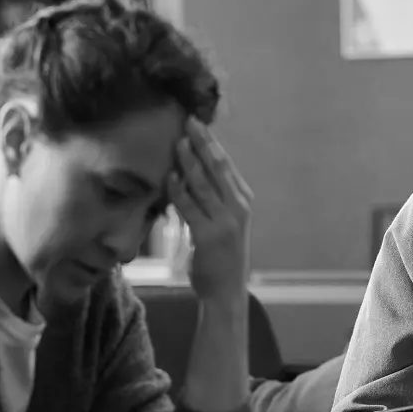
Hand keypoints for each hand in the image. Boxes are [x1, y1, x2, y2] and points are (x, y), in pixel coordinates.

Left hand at [169, 119, 252, 298]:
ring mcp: (226, 221)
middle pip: (219, 167)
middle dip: (203, 142)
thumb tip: (188, 171)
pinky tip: (169, 177)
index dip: (211, 142)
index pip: (226, 164)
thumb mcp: (223, 222)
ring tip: (177, 142)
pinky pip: (191, 206)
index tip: (197, 123)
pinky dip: (179, 190)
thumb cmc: (221, 256)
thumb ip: (211, 198)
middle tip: (188, 121)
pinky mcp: (210, 235)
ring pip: (205, 183)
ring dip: (189, 161)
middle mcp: (239, 207)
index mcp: (243, 201)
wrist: (226, 290)